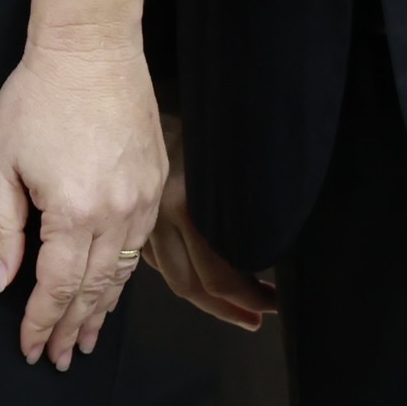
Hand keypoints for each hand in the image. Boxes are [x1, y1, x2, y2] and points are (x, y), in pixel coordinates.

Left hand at [0, 32, 168, 371]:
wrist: (91, 47)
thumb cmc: (38, 97)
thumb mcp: (0, 162)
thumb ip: (0, 228)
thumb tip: (1, 282)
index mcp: (75, 212)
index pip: (57, 287)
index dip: (40, 322)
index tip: (29, 347)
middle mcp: (117, 213)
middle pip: (93, 290)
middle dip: (71, 327)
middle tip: (56, 358)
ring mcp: (142, 200)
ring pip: (121, 273)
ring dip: (100, 310)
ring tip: (82, 337)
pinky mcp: (155, 184)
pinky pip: (139, 245)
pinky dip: (122, 276)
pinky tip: (110, 288)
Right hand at [143, 115, 275, 332]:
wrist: (128, 87)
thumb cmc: (198, 117)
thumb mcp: (230, 159)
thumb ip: (245, 204)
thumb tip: (270, 245)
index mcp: (187, 205)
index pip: (219, 276)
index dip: (250, 298)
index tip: (277, 304)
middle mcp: (159, 219)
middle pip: (192, 286)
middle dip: (230, 309)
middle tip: (260, 318)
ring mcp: (141, 218)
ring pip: (171, 277)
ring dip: (206, 299)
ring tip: (239, 311)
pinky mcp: (133, 213)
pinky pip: (155, 258)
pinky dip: (180, 274)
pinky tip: (200, 280)